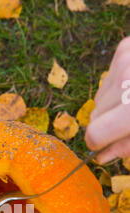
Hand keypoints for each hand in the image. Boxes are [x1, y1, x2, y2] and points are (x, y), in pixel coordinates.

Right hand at [85, 37, 129, 163]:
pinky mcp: (124, 49)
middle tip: (129, 122)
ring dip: (112, 105)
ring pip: (100, 99)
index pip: (94, 134)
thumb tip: (102, 156)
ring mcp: (123, 62)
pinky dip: (118, 87)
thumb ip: (128, 146)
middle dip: (107, 123)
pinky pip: (107, 81)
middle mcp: (126, 82)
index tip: (104, 145)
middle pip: (95, 116)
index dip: (97, 143)